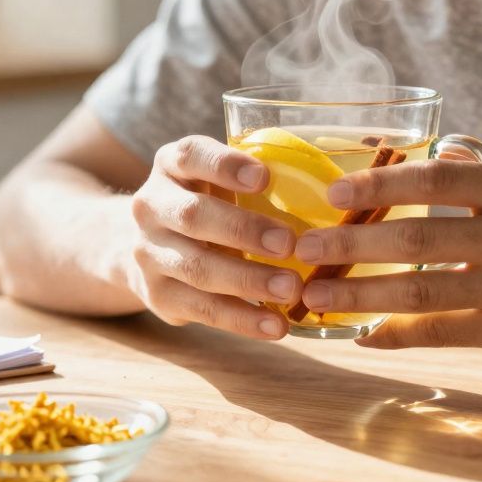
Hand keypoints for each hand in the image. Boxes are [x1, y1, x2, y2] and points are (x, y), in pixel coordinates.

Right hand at [128, 135, 301, 338]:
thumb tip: (334, 187)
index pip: (191, 156)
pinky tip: (276, 325)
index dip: (225, 166)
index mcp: (171, 165)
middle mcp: (151, 206)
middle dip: (243, 230)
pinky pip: (202, 309)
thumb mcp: (217, 179)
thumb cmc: (207, 203)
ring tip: (291, 289)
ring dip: (247, 280)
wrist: (149, 246)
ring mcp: (148, 253)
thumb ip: (254, 178)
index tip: (264, 177)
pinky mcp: (157, 295)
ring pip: (196, 268)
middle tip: (289, 243)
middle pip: (193, 216)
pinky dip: (242, 319)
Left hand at [290, 155, 481, 358]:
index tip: (331, 191)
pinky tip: (362, 336)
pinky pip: (443, 334)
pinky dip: (396, 335)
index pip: (433, 181)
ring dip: (359, 296)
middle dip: (350, 244)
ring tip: (314, 297)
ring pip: (421, 290)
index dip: (376, 185)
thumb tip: (430, 155)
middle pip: (415, 238)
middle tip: (301, 248)